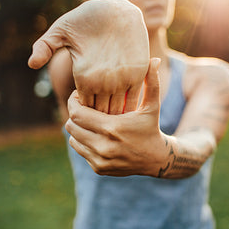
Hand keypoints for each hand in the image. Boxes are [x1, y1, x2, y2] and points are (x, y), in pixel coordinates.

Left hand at [28, 0, 149, 113]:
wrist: (118, 9)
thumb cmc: (86, 19)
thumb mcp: (60, 30)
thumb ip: (43, 47)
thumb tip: (31, 65)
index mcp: (83, 76)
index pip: (81, 109)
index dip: (81, 111)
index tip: (82, 105)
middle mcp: (104, 81)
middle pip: (99, 114)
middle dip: (96, 118)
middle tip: (95, 113)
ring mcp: (123, 79)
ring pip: (116, 110)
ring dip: (112, 115)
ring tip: (107, 110)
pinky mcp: (138, 74)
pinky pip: (132, 100)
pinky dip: (126, 106)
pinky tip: (121, 103)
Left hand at [65, 58, 168, 176]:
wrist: (156, 159)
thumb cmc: (151, 126)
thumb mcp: (153, 105)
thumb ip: (152, 81)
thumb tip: (155, 59)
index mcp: (113, 128)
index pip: (77, 114)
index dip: (74, 102)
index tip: (81, 95)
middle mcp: (104, 146)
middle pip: (71, 126)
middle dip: (75, 114)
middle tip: (84, 106)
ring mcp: (100, 160)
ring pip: (73, 138)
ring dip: (78, 127)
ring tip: (89, 119)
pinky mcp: (99, 168)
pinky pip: (80, 149)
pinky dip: (83, 140)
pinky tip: (95, 133)